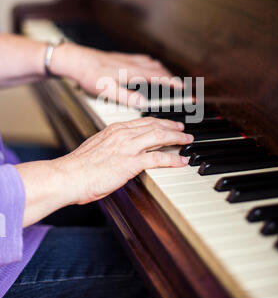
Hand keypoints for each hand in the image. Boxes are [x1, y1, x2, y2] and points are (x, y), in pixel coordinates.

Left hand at [51, 43, 181, 106]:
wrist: (75, 60)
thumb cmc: (89, 75)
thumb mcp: (107, 90)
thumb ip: (126, 97)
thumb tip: (143, 103)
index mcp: (132, 72)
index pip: (160, 77)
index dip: (174, 84)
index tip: (185, 90)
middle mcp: (133, 63)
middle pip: (160, 69)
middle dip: (173, 78)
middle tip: (182, 87)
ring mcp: (128, 59)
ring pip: (152, 63)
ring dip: (163, 71)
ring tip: (169, 80)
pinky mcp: (122, 58)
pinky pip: (143, 60)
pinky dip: (152, 66)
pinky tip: (148, 68)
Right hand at [56, 117, 192, 203]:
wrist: (68, 176)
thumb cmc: (77, 167)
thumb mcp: (95, 149)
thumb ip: (108, 146)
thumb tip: (115, 152)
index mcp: (114, 130)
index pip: (142, 121)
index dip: (158, 121)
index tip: (167, 123)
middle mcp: (123, 134)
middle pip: (154, 125)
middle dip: (172, 126)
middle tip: (183, 129)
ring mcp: (128, 147)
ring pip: (159, 136)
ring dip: (176, 138)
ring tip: (188, 140)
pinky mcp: (131, 162)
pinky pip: (158, 158)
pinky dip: (172, 159)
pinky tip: (181, 161)